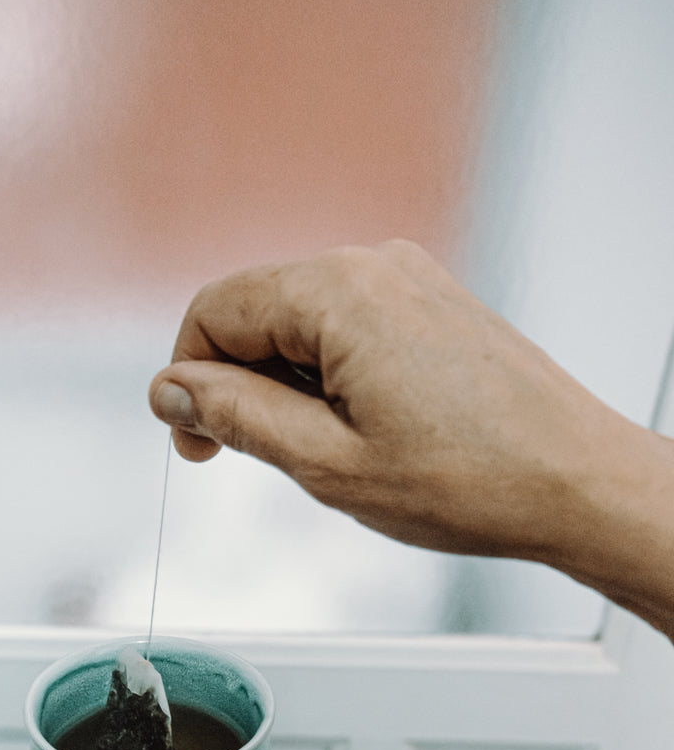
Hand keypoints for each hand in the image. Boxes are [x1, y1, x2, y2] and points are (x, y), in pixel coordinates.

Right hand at [149, 241, 673, 637]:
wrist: (577, 484)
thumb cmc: (473, 481)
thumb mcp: (328, 463)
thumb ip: (236, 416)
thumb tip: (171, 390)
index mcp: (341, 292)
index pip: (213, 310)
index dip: (186, 381)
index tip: (195, 444)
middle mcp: (375, 265)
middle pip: (255, 309)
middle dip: (236, 384)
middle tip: (256, 460)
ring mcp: (409, 279)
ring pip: (300, 322)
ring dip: (286, 386)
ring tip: (329, 453)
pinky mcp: (432, 304)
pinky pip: (347, 326)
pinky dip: (328, 376)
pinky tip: (361, 430)